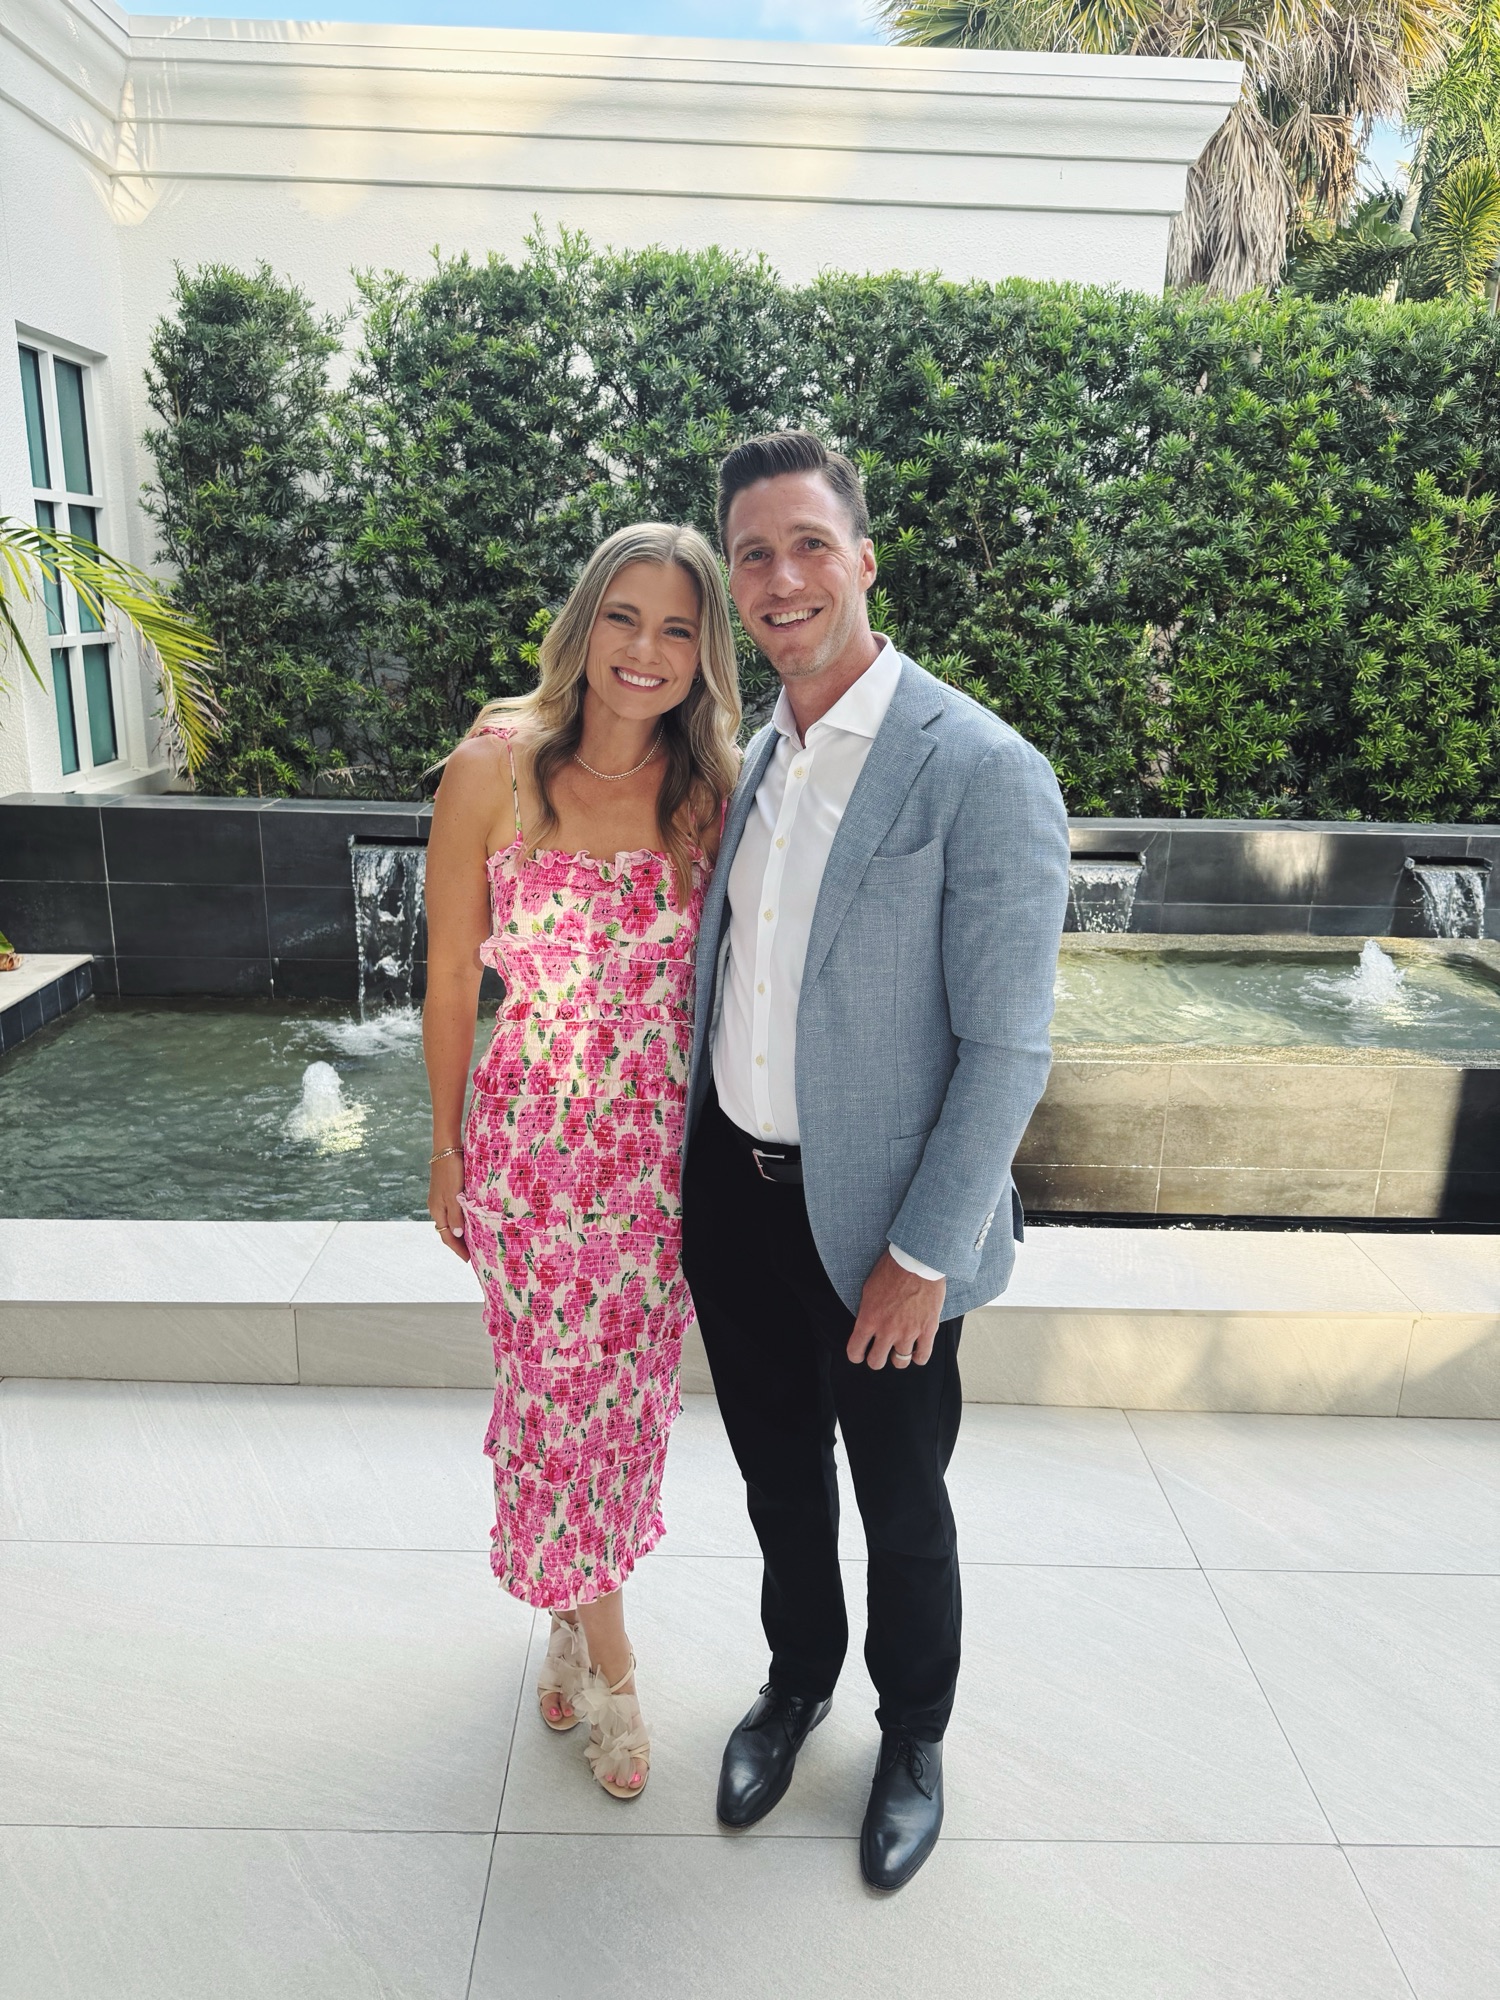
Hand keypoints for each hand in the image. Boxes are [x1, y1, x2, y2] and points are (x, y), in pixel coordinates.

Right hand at [428, 1151, 469, 1262]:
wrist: (447, 1148)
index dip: (457, 1249)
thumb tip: (458, 1235)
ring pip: (450, 1221)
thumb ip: (456, 1215)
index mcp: (437, 1210)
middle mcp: (437, 1206)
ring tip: (473, 1240)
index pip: (447, 1236)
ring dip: (461, 1232)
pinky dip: (461, 1220)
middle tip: (473, 1253)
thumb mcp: (454, 1195)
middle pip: (447, 1230)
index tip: (468, 1260)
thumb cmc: (451, 1171)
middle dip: (459, 1243)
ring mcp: (441, 1198)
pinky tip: (470, 1219)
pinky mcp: (447, 1190)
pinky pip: (453, 1211)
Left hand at [846, 1250, 945, 1371]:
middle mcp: (887, 1330)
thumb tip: (867, 1325)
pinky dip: (918, 1357)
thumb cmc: (892, 1269)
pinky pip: (922, 1357)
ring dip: (898, 1358)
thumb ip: (868, 1312)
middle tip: (880, 1352)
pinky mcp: (927, 1330)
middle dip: (876, 1359)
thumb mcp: (869, 1290)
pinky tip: (916, 1351)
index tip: (859, 1354)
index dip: (856, 1355)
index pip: (855, 1351)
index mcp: (868, 1319)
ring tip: (900, 1350)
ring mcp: (908, 1332)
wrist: (917, 1260)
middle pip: (876, 1362)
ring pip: (900, 1363)